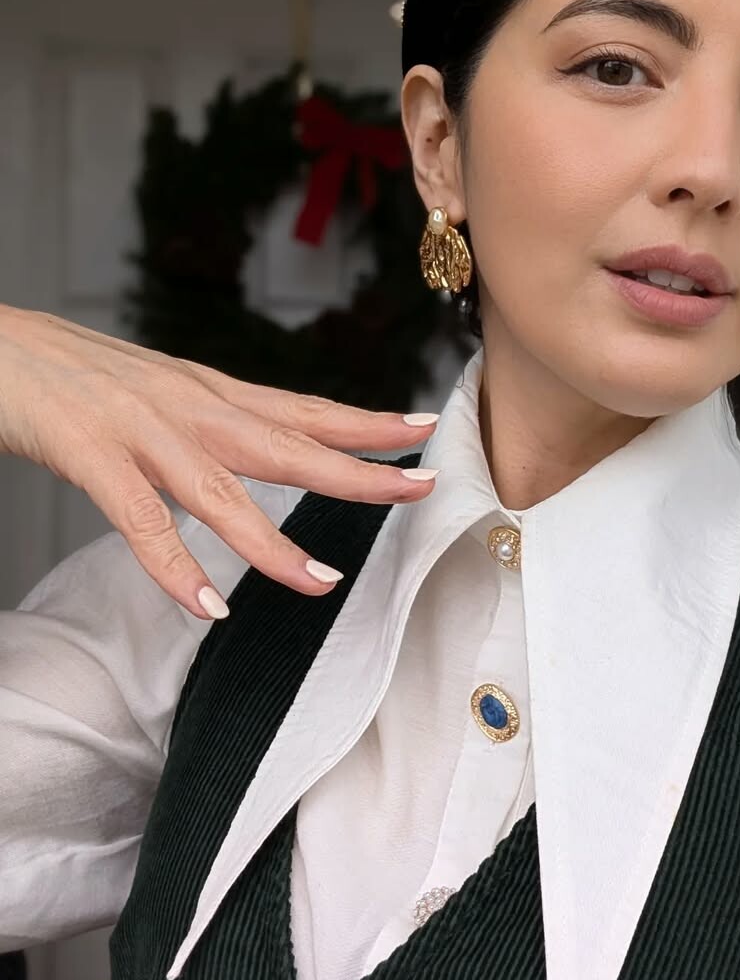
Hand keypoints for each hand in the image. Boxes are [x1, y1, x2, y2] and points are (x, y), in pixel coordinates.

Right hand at [0, 305, 441, 619]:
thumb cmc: (76, 372)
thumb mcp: (161, 389)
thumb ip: (212, 416)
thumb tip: (265, 438)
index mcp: (208, 392)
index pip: (304, 407)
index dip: (366, 421)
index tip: (424, 429)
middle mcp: (189, 407)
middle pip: (288, 444)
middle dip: (358, 469)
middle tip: (421, 487)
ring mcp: (142, 432)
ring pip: (223, 493)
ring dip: (275, 541)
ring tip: (324, 582)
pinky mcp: (91, 456)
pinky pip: (141, 524)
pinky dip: (177, 569)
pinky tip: (210, 607)